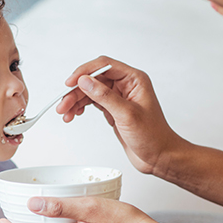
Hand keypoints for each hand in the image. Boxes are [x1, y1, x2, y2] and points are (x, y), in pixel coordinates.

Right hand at [56, 56, 186, 174]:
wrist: (159, 156)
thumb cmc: (153, 136)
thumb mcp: (127, 115)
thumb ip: (105, 96)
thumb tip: (85, 81)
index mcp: (134, 79)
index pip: (105, 66)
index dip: (85, 72)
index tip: (70, 83)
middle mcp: (126, 85)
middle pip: (94, 80)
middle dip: (76, 91)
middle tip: (63, 104)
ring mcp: (119, 98)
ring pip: (91, 92)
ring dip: (76, 101)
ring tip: (65, 113)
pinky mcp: (113, 109)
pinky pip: (93, 102)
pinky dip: (81, 107)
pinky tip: (75, 114)